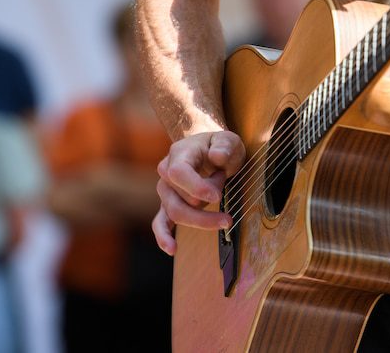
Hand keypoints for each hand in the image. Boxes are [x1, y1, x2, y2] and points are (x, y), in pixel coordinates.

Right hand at [152, 131, 245, 254]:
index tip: (216, 196)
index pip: (179, 173)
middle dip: (205, 207)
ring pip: (175, 213)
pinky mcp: (168, 204)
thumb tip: (216, 157)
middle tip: (229, 215)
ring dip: (201, 219)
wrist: (210, 150)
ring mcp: (166, 190)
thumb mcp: (228, 140)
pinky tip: (171, 249)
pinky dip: (164, 236)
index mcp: (179, 153)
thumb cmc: (219, 146)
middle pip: (179, 199)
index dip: (196, 186)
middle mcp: (166, 172)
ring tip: (225, 221)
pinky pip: (160, 222)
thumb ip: (224, 146)